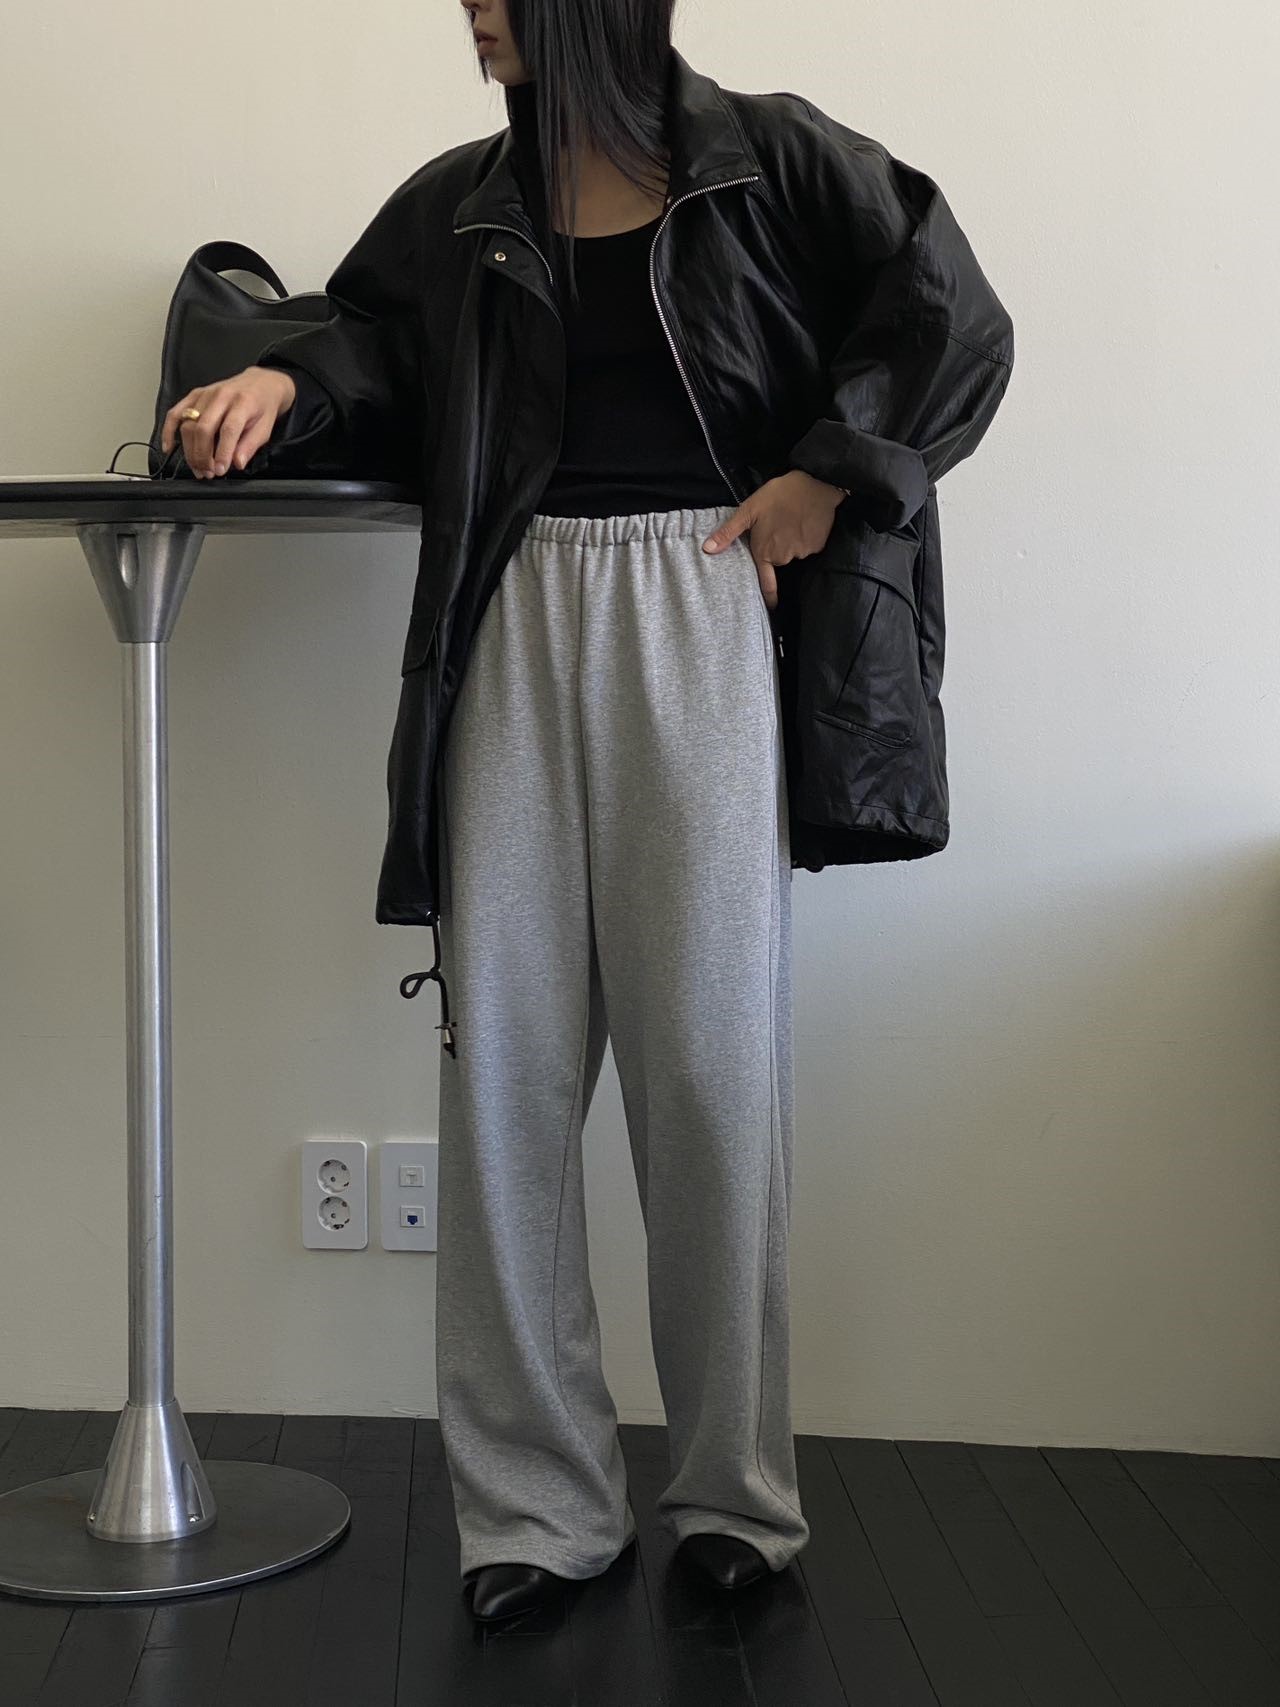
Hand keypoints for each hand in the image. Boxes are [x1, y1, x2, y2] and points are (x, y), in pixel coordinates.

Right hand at [160, 365, 297, 477]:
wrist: (260, 384)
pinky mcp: (194, 395)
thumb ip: (250, 446)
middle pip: (204, 428)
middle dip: (203, 455)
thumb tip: (236, 463)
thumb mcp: (265, 428)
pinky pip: (175, 413)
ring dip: (190, 450)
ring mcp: (205, 394)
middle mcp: (221, 396)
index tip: (220, 470)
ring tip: (198, 468)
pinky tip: (169, 447)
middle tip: (208, 473)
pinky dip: (168, 431)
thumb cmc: (262, 406)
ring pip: (188, 424)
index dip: (222, 453)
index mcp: (242, 403)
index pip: (228, 430)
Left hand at [702, 469, 845, 610]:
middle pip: (779, 560)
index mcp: (765, 552)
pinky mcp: (818, 546)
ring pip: (795, 553)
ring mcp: (803, 552)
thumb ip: (728, 533)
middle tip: (777, 526)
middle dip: (777, 548)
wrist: (814, 483)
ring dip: (792, 541)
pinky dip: (807, 537)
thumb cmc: (778, 495)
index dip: (769, 597)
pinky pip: (809, 546)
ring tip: (792, 520)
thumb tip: (707, 550)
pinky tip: (806, 521)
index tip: (771, 607)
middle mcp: (784, 557)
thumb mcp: (748, 510)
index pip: (767, 583)